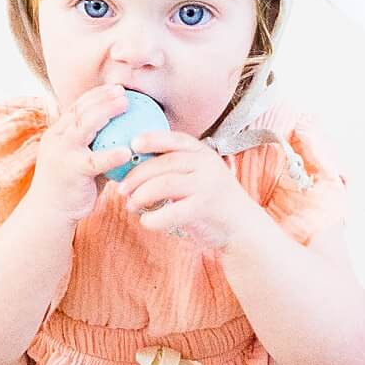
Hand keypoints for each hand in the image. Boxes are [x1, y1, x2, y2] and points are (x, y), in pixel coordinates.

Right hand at [27, 84, 133, 223]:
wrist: (48, 213)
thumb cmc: (71, 187)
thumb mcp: (81, 161)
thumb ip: (97, 148)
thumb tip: (127, 136)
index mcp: (59, 134)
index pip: (77, 107)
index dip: (96, 94)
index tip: (116, 88)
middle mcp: (58, 139)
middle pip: (81, 110)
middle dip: (102, 97)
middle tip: (124, 92)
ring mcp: (63, 153)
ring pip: (85, 126)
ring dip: (106, 112)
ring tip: (125, 105)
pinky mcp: (71, 171)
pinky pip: (94, 160)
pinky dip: (111, 154)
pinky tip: (126, 150)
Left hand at [116, 130, 262, 251]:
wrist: (243, 226)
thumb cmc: (213, 200)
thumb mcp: (200, 175)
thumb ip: (177, 167)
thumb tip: (136, 164)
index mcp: (203, 153)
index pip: (174, 140)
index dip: (152, 139)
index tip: (132, 143)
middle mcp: (206, 165)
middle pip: (163, 164)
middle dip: (136, 176)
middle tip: (121, 189)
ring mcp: (206, 186)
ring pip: (163, 185)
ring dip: (141, 195)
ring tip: (130, 205)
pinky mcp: (205, 208)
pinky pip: (172, 211)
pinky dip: (154, 218)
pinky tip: (146, 222)